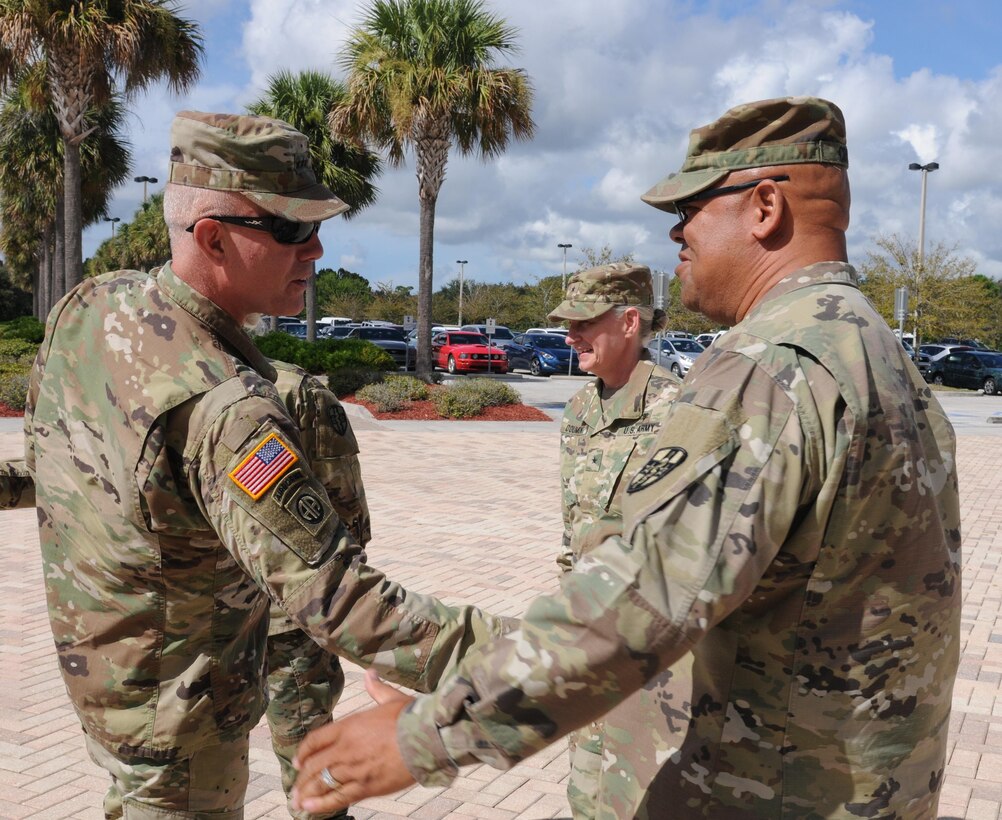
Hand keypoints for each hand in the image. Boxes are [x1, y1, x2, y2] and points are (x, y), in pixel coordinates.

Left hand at [291, 669, 416, 813]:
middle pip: (314, 765)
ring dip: (306, 793)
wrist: (426, 737)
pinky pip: (338, 797)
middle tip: (295, 787)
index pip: (316, 740)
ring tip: (297, 802)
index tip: (298, 761)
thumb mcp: (391, 698)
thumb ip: (376, 689)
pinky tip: (309, 809)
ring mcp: (354, 768)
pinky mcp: (366, 786)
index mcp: (349, 726)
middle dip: (302, 778)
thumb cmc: (411, 717)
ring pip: (322, 783)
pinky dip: (321, 805)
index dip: (304, 752)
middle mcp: (346, 748)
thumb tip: (371, 674)